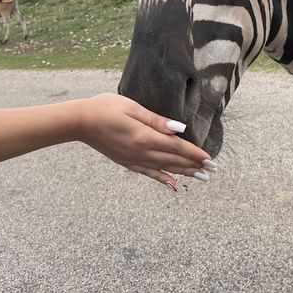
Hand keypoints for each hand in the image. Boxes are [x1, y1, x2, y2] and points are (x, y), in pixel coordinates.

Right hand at [76, 93, 215, 188]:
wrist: (80, 122)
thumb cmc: (105, 108)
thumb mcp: (132, 107)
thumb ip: (156, 120)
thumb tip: (179, 129)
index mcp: (145, 136)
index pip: (176, 146)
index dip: (194, 153)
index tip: (210, 159)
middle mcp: (141, 151)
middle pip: (174, 160)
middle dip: (194, 165)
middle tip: (212, 171)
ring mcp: (134, 159)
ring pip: (164, 168)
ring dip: (184, 173)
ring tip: (201, 178)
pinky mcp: (127, 162)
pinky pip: (149, 173)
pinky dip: (163, 179)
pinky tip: (173, 185)